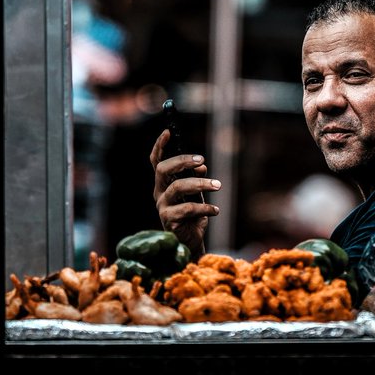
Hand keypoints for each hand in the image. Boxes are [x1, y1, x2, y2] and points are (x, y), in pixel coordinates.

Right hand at [150, 129, 220, 256]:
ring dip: (201, 184)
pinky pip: (188, 209)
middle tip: (202, 160)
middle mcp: (159, 193)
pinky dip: (205, 207)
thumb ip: (197, 178)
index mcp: (164, 183)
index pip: (156, 161)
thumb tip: (201, 166)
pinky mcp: (170, 221)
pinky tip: (215, 210)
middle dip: (182, 161)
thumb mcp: (197, 193)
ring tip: (218, 185)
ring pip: (178, 188)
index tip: (168, 131)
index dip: (160, 146)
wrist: (192, 242)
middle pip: (163, 170)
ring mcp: (162, 207)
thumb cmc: (193, 216)